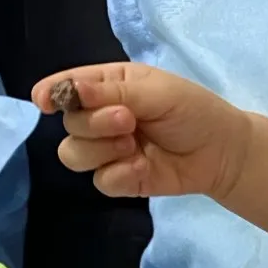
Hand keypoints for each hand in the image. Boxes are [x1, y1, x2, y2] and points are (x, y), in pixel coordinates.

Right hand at [30, 62, 249, 201]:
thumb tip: (70, 90)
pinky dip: (119, 174)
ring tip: (134, 145)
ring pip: (74, 154)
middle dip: (94, 122)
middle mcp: (101, 117)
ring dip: (101, 149)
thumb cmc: (193, 111)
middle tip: (128, 120)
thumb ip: (111, 91)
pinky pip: (99, 181)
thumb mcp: (156, 91)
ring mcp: (108, 151)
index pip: (68, 88)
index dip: (52, 93)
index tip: (45, 101)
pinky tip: (143, 167)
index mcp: (108, 86)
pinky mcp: (120, 179)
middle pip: (69, 124)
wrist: (223, 152)